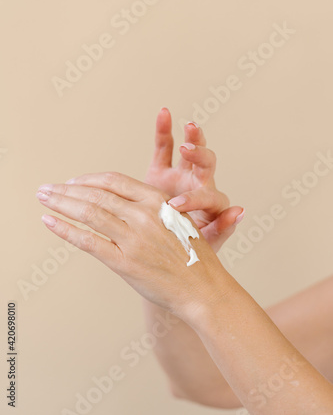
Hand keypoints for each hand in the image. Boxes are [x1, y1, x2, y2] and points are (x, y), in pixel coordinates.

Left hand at [36, 172, 227, 323]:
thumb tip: (116, 201)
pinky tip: (50, 222)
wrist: (204, 287)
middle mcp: (143, 215)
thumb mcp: (176, 219)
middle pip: (96, 194)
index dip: (89, 179)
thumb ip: (148, 208)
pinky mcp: (124, 263)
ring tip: (43, 198)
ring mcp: (133, 239)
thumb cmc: (192, 254)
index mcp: (157, 200)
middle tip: (47, 188)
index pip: (114, 181)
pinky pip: (88, 241)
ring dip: (61, 203)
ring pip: (89, 213)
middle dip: (67, 189)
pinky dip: (66, 230)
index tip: (73, 182)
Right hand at [145, 108, 243, 250]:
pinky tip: (164, 113)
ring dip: (193, 138)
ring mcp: (181, 176)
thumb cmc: (189, 247)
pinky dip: (164, 130)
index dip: (194, 199)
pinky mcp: (161, 172)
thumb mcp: (205, 245)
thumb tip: (241, 211)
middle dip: (200, 156)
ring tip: (189, 127)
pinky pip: (164, 147)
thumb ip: (222, 229)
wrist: (161, 244)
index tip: (175, 205)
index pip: (209, 197)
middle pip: (207, 165)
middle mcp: (198, 186)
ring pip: (191, 152)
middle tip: (188, 151)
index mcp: (210, 205)